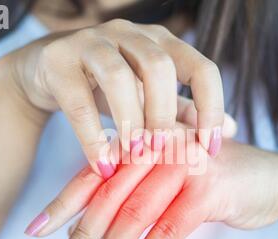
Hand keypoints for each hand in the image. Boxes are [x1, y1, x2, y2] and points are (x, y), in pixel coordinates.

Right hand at [0, 19, 227, 177]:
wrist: (47, 73)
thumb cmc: (106, 87)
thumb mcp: (149, 98)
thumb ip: (186, 112)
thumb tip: (230, 130)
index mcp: (160, 42)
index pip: (201, 67)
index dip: (211, 108)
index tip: (209, 147)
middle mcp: (129, 34)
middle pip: (159, 68)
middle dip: (165, 116)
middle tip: (163, 153)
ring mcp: (91, 42)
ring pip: (118, 77)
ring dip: (131, 122)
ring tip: (135, 156)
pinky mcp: (58, 59)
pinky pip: (78, 100)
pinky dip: (93, 137)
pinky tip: (103, 164)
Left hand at [25, 129, 277, 238]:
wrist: (273, 179)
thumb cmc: (214, 177)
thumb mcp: (170, 170)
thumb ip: (134, 182)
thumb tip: (87, 218)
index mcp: (148, 137)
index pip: (98, 170)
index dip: (65, 202)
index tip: (38, 230)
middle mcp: (162, 145)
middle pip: (110, 193)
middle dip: (81, 233)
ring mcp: (187, 165)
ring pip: (135, 213)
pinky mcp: (209, 191)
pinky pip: (167, 232)